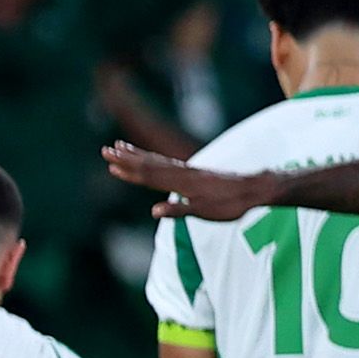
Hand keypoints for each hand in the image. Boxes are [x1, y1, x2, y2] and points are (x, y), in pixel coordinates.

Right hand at [101, 142, 268, 220]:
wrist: (253, 189)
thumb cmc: (230, 205)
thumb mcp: (204, 212)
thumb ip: (178, 211)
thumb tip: (154, 211)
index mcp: (181, 183)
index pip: (148, 176)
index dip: (129, 171)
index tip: (111, 165)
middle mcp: (182, 173)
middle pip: (148, 164)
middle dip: (126, 158)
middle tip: (106, 149)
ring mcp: (189, 171)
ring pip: (157, 160)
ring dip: (138, 154)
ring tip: (121, 145)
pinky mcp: (196, 172)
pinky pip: (168, 163)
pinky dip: (155, 158)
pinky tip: (152, 159)